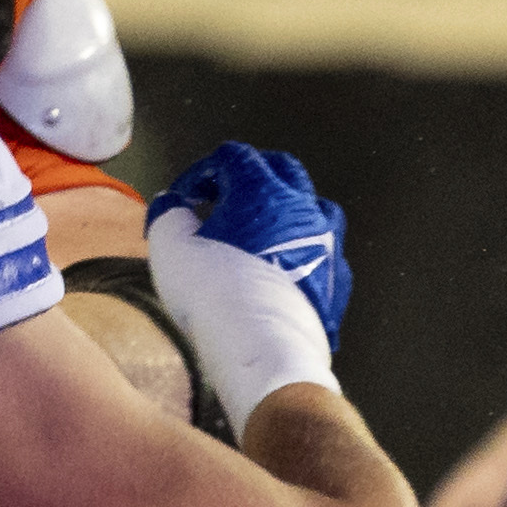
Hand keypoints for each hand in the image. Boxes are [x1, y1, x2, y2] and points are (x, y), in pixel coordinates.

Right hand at [146, 140, 348, 335]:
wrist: (263, 349)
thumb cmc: (215, 292)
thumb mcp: (172, 247)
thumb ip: (169, 216)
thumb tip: (172, 207)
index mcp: (261, 188)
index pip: (233, 158)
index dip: (203, 171)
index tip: (186, 196)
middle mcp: (301, 208)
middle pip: (282, 171)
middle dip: (253, 176)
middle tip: (228, 196)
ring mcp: (327, 245)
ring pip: (315, 210)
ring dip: (289, 212)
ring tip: (266, 230)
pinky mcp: (337, 284)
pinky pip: (325, 256)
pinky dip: (306, 255)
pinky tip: (290, 271)